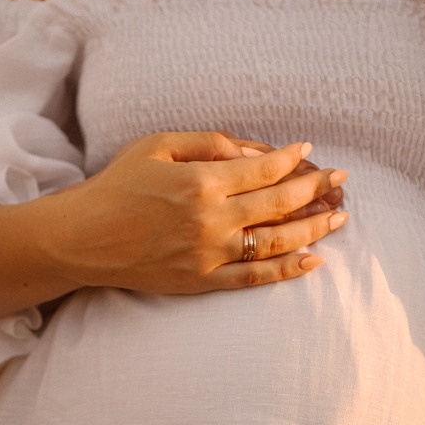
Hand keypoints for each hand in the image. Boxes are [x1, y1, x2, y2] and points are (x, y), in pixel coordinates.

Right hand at [47, 131, 347, 293]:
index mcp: (201, 180)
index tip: (309, 153)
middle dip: (317, 190)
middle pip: (280, 204)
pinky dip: (288, 270)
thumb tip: (256, 151)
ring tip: (340, 217)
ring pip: (277, 242)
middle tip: (341, 181)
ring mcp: (209, 254)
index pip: (264, 169)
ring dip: (314, 228)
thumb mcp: (158, 145)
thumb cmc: (118, 185)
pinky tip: (315, 260)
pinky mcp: (202, 281)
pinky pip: (255, 277)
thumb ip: (209, 143)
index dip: (292, 160)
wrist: (83, 238)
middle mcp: (211, 218)